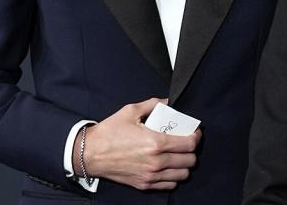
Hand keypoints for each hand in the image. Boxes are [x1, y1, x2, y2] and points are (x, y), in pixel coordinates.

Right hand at [76, 97, 200, 189]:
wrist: (90, 153)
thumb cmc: (110, 132)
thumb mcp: (131, 111)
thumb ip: (153, 104)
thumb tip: (168, 102)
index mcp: (156, 142)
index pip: (189, 144)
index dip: (196, 136)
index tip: (194, 132)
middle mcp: (156, 161)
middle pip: (190, 160)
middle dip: (191, 150)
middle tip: (186, 142)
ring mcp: (151, 175)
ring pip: (183, 175)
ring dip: (184, 164)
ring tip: (178, 155)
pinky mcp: (144, 184)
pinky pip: (170, 185)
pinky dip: (173, 177)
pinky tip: (168, 167)